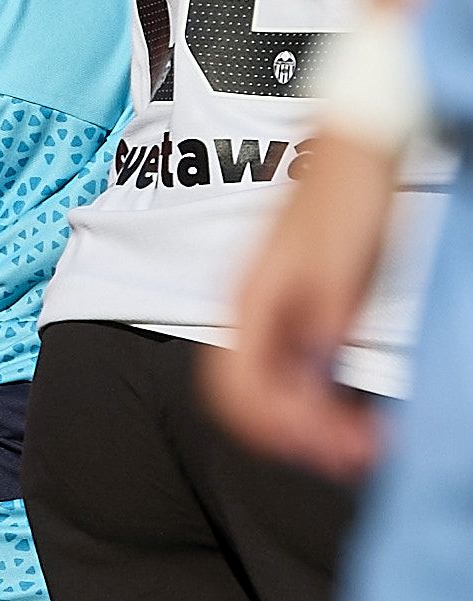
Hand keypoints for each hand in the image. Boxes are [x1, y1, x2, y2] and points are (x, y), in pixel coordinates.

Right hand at [215, 134, 398, 479]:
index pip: (237, 390)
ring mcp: (276, 316)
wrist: (361, 144)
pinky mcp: (302, 314)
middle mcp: (252, 316)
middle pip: (253, 400)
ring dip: (311, 425)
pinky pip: (298, 375)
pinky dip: (321, 401)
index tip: (323, 448)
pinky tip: (350, 410)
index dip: (277, 428)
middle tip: (351, 456)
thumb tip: (314, 371)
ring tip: (356, 443)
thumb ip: (320, 314)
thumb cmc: (347, 187)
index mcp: (248, 304)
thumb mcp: (336, 255)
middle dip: (298, 437)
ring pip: (276, 392)